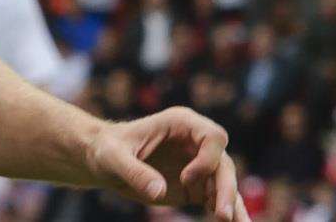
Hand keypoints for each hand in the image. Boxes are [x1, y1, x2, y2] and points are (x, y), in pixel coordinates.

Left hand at [84, 106, 248, 221]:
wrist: (102, 160)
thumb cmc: (106, 149)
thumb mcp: (113, 157)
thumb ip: (134, 171)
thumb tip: (159, 192)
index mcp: (180, 123)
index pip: (213, 137)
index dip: (207, 159)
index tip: (186, 178)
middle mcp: (195, 142)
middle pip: (224, 164)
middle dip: (226, 189)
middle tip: (222, 216)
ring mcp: (198, 164)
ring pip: (226, 184)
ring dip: (232, 204)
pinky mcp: (196, 186)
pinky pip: (218, 199)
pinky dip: (229, 212)